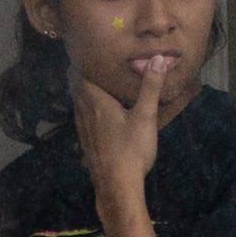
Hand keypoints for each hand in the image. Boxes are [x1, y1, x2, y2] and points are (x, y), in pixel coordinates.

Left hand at [72, 58, 177, 208]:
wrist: (116, 186)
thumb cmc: (131, 149)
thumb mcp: (145, 116)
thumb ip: (150, 87)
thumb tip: (158, 57)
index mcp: (96, 101)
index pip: (80, 74)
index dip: (82, 61)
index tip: (88, 49)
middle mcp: (84, 111)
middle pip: (77, 87)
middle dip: (83, 74)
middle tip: (93, 63)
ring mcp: (82, 128)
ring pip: (78, 103)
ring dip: (83, 91)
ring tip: (94, 82)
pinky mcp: (86, 142)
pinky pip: (82, 117)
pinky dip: (86, 108)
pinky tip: (96, 113)